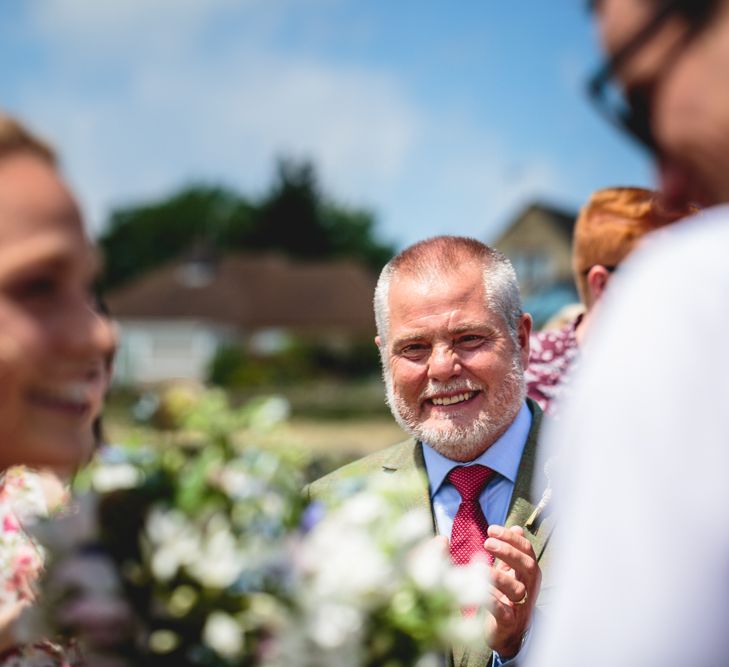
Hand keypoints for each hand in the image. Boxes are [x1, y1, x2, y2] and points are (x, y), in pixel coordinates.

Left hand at [483, 525, 540, 657]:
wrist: (505, 635)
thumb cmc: (506, 599)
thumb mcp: (509, 572)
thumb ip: (511, 552)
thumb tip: (517, 528)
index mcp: (527, 574)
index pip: (526, 550)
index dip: (511, 538)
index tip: (491, 529)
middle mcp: (528, 588)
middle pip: (527, 566)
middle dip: (509, 552)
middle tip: (487, 542)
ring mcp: (520, 607)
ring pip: (518, 590)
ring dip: (500, 576)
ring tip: (480, 568)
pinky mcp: (508, 623)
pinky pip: (503, 611)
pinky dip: (492, 599)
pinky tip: (479, 590)